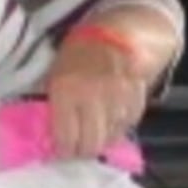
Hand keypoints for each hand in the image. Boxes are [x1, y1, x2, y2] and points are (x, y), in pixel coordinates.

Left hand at [45, 38, 147, 158]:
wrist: (109, 36)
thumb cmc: (74, 56)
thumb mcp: (54, 76)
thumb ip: (53, 106)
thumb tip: (51, 138)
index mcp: (66, 90)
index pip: (66, 137)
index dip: (63, 150)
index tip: (61, 151)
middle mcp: (93, 97)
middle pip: (91, 144)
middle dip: (82, 151)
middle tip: (77, 150)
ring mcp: (117, 99)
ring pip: (110, 139)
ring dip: (100, 141)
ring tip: (92, 134)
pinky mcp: (136, 99)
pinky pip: (127, 126)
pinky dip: (117, 129)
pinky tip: (108, 123)